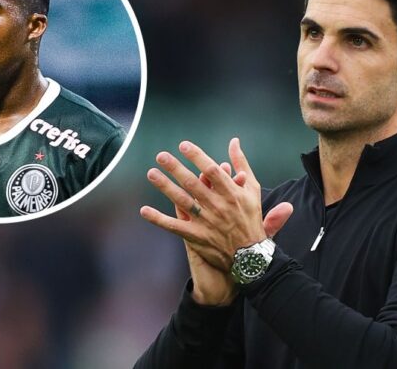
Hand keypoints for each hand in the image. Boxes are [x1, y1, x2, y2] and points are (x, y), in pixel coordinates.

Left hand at [140, 139, 292, 305]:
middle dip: (176, 168)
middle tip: (161, 156)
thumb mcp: (252, 189)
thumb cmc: (250, 218)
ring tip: (152, 173)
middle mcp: (218, 206)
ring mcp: (206, 221)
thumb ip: (242, 164)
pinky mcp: (196, 236)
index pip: (212, 170)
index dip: (197, 157)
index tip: (183, 146)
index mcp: (231, 193)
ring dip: (165, 187)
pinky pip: (174, 226)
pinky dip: (159, 219)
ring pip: (182, 201)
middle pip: (193, 183)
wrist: (250, 255)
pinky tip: (144, 210)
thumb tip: (234, 142)